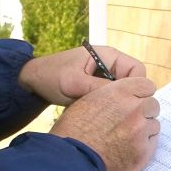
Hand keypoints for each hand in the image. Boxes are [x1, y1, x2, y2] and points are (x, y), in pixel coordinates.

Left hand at [18, 45, 147, 105]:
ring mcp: (103, 77)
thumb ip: (99, 89)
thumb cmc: (52, 76)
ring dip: (114, 104)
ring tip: (101, 114)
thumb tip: (124, 100)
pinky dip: (105, 107)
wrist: (32, 81)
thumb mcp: (75, 83)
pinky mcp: (96, 88)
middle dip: (125, 98)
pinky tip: (95, 115)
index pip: (138, 71)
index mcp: (109, 56)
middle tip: (112, 112)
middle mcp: (110, 65)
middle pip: (132, 84)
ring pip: (122, 94)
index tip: (124, 103)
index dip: (136, 88)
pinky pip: (110, 99)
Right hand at [49, 76, 159, 170]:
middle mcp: (134, 109)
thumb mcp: (87, 101)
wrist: (72, 162)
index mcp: (119, 92)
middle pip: (153, 105)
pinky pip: (151, 144)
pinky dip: (142, 146)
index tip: (135, 101)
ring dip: (144, 130)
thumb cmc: (73, 131)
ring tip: (125, 139)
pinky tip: (126, 151)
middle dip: (144, 112)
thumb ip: (110, 96)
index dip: (141, 94)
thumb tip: (122, 97)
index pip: (147, 85)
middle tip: (130, 122)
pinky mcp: (143, 152)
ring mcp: (141, 131)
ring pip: (153, 125)